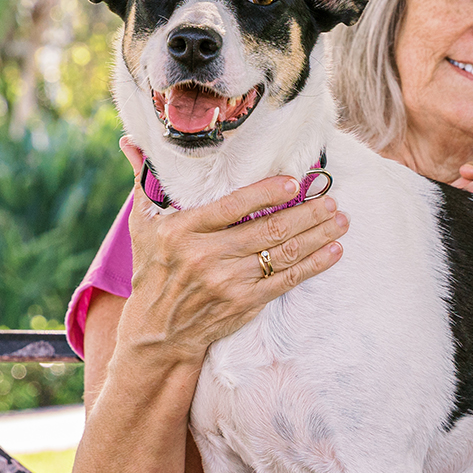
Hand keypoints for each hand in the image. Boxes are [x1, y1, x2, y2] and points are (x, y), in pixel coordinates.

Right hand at [116, 139, 348, 362]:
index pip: (232, 207)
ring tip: (340, 221)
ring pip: (282, 254)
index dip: (266, 194)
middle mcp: (206, 256)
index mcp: (183, 231)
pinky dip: (314, 265)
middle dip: (307, 213)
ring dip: (317, 236)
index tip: (294, 182)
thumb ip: (144, 182)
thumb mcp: (141, 226)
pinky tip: (333, 252)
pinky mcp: (246, 304)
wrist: (159, 331)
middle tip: (332, 199)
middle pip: (267, 230)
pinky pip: (286, 281)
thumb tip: (131, 141)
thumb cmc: (153, 269)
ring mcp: (229, 282)